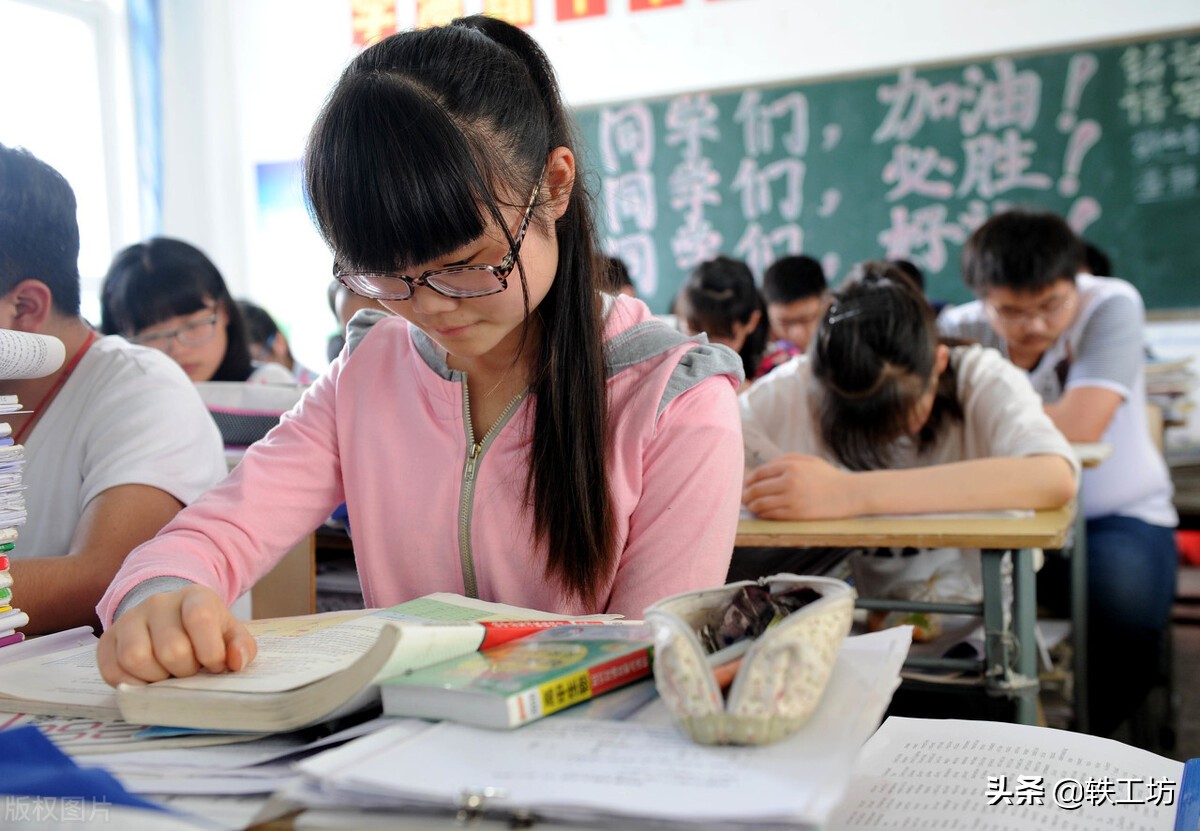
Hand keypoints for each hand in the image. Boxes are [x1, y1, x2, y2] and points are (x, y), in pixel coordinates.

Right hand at [97, 585, 256, 685]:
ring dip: (157, 679)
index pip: (200, 618)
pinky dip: (132, 684)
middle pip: (170, 648)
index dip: (211, 651)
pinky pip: (112, 670)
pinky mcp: (107, 640)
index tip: (215, 666)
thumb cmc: (204, 630)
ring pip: (136, 658)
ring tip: (169, 676)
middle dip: (185, 671)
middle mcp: (158, 603)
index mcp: (194, 596)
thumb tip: (236, 662)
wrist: (170, 616)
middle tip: (191, 672)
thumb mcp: (229, 632)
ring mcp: (129, 619)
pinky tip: (148, 681)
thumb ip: (241, 646)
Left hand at [742, 454, 862, 519]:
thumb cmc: (827, 476)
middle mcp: (788, 481)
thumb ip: (784, 460)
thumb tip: (761, 470)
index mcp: (790, 466)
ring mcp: (791, 499)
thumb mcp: (807, 461)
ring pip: (760, 504)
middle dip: (746, 495)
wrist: (849, 494)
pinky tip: (762, 514)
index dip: (748, 481)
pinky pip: (771, 515)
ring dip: (752, 506)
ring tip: (751, 507)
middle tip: (743, 498)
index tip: (745, 486)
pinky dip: (762, 515)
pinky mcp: (796, 514)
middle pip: (756, 489)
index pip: (759, 474)